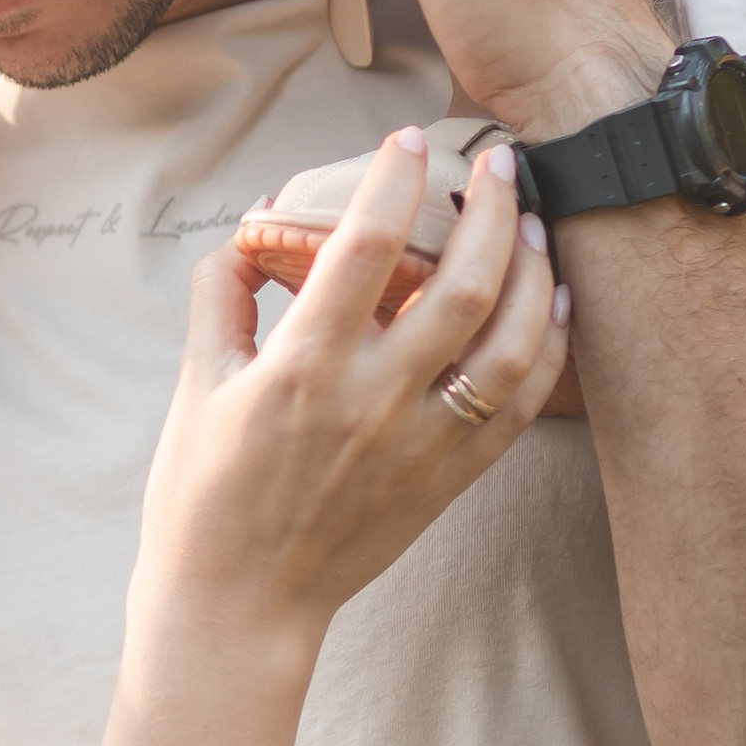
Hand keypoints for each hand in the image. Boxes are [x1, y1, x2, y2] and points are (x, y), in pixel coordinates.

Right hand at [134, 131, 569, 651]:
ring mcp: (421, 444)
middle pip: (458, 283)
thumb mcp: (193, 384)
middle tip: (498, 161)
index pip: (360, 249)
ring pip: (509, 341)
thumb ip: (223, 294)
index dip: (390, 181)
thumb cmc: (201, 497)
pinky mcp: (450, 479)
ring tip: (529, 220)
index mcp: (299, 371)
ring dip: (530, 269)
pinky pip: (523, 404)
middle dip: (489, 208)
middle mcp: (371, 403)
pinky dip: (547, 345)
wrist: (236, 606)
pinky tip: (551, 302)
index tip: (406, 139)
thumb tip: (259, 223)